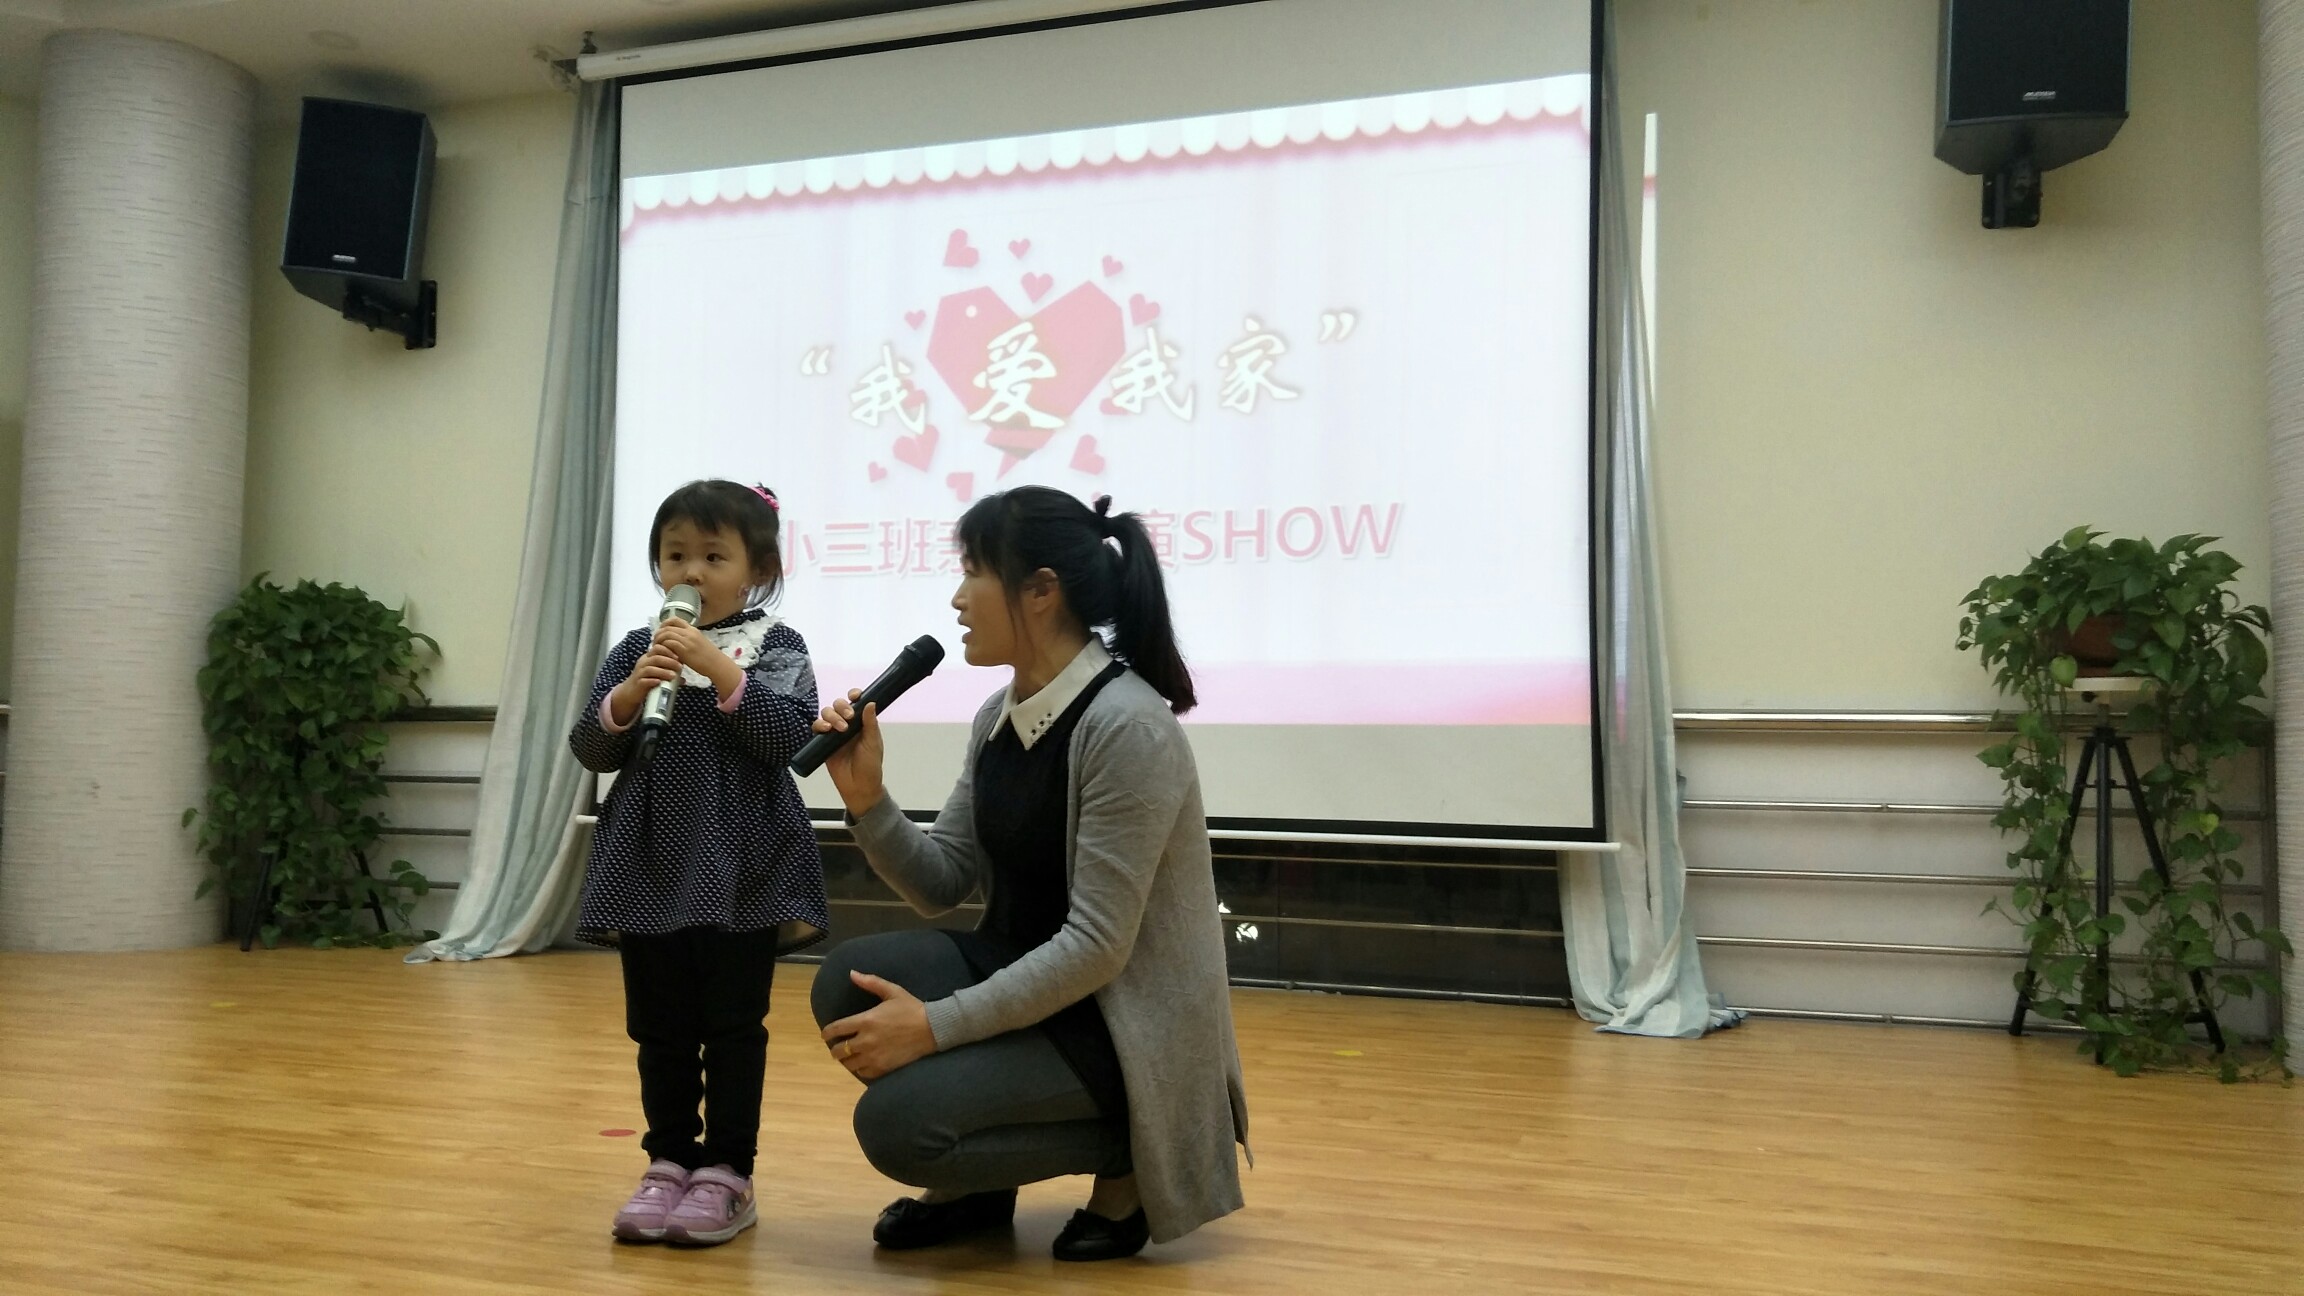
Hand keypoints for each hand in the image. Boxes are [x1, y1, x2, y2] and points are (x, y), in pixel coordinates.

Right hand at [608, 644, 680, 727]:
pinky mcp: (638, 683)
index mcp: (648, 658)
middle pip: (655, 657)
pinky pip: (644, 680)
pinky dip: (652, 681)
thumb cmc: (646, 681)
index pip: (657, 648)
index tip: (679, 656)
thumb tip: (683, 679)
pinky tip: (660, 682)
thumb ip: (669, 674)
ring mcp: (639, 673)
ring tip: (673, 676)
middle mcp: (643, 663)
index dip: (668, 650)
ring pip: (650, 669)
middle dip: (669, 661)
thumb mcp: (658, 675)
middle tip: (679, 667)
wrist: (630, 692)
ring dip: (663, 672)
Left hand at [654, 620, 740, 698]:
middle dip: (658, 633)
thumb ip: (688, 640)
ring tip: (656, 647)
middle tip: (655, 641)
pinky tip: (662, 652)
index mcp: (692, 629)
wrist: (716, 664)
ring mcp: (687, 640)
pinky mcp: (684, 650)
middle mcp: (689, 632)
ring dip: (658, 640)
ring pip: (666, 634)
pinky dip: (663, 646)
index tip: (661, 631)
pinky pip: (669, 643)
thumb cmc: (708, 657)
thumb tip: (677, 642)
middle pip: (668, 626)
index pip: (675, 619)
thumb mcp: (699, 643)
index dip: (664, 624)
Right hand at [813, 690, 885, 816]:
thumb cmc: (870, 765)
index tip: (855, 696)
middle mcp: (847, 725)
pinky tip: (825, 730)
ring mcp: (834, 733)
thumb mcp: (873, 743)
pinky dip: (819, 725)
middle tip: (849, 718)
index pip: (855, 703)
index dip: (854, 695)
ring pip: (826, 714)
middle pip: (838, 705)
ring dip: (831, 716)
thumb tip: (870, 702)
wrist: (858, 787)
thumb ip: (870, 723)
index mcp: (861, 723)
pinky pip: (816, 728)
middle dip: (841, 707)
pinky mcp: (822, 743)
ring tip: (839, 729)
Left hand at [820, 971, 935, 1079]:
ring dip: (846, 1060)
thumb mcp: (892, 991)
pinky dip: (859, 1069)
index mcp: (865, 1020)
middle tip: (836, 1047)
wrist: (932, 1029)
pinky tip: (862, 1064)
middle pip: (839, 1050)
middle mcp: (866, 1040)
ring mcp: (874, 1056)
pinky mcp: (883, 1067)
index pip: (836, 1029)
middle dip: (834, 1049)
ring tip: (848, 1057)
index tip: (826, 1034)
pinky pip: (863, 1073)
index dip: (827, 1032)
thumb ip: (870, 982)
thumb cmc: (911, 1008)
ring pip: (849, 1064)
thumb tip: (852, 973)